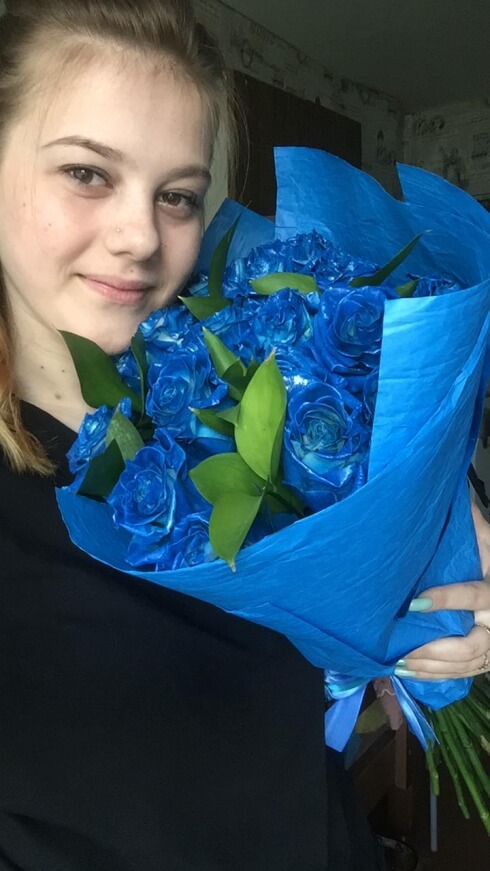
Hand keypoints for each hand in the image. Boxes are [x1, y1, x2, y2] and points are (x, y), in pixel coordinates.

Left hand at [399, 505, 489, 679]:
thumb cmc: (489, 555)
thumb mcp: (486, 536)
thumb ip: (469, 521)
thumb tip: (446, 489)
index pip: (475, 595)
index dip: (448, 600)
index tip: (416, 602)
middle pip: (473, 645)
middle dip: (437, 650)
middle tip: (404, 649)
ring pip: (467, 664)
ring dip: (431, 667)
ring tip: (399, 663)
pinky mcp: (485, 659)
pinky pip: (462, 674)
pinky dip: (435, 676)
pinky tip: (408, 672)